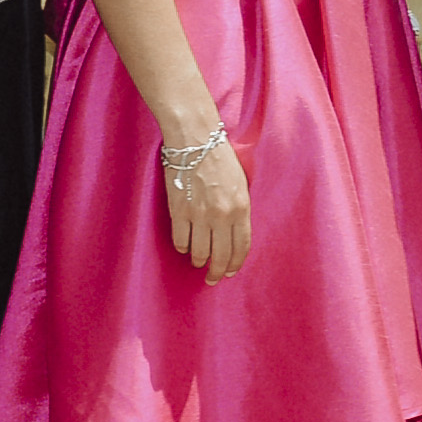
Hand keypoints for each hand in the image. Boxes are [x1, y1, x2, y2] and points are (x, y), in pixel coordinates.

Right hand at [162, 132, 253, 281]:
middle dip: (217, 271)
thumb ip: (239, 209)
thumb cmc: (221, 159)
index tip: (230, 272)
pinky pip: (180, 240)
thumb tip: (233, 233)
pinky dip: (182, 247)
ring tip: (198, 262)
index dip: (236, 263)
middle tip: (213, 279)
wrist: (196, 141)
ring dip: (199, 260)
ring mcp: (199, 215)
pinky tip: (184, 247)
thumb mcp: (241, 184)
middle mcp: (222, 215)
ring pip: (199, 251)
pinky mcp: (179, 211)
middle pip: (221, 255)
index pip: (241, 246)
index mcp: (241, 208)